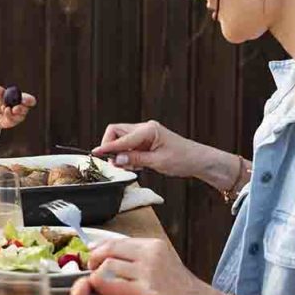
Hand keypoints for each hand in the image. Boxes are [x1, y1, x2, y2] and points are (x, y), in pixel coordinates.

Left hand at [0, 87, 36, 128]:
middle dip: (21, 108)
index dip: (29, 100)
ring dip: (12, 113)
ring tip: (4, 107)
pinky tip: (4, 111)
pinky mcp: (11, 122)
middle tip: (14, 108)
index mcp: (22, 100)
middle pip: (26, 109)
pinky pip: (12, 120)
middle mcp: (21, 108)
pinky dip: (8, 115)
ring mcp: (17, 116)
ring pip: (20, 116)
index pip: (30, 101)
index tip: (24, 100)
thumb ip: (0, 93)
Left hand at [86, 238, 228, 294]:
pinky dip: (104, 289)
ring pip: (107, 267)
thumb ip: (136, 257)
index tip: (93, 260)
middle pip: (108, 251)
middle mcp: (151, 254)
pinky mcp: (147, 291)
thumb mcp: (160, 264)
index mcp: (153, 245)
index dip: (98, 251)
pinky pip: (113, 285)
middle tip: (93, 275)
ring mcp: (149, 272)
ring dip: (98, 278)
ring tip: (101, 288)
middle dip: (94, 263)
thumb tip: (102, 250)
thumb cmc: (180, 289)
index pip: (114, 242)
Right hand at [92, 120, 213, 177]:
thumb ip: (135, 160)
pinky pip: (129, 145)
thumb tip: (116, 159)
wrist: (199, 160)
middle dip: (111, 146)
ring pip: (122, 139)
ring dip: (120, 152)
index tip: (96, 153)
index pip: (121, 138)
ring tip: (131, 166)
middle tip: (114, 162)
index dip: (107, 147)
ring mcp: (146, 134)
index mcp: (148, 130)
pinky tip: (137, 164)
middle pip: (116, 132)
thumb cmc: (183, 159)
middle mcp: (145, 128)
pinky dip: (128, 154)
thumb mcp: (157, 162)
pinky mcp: (147, 140)